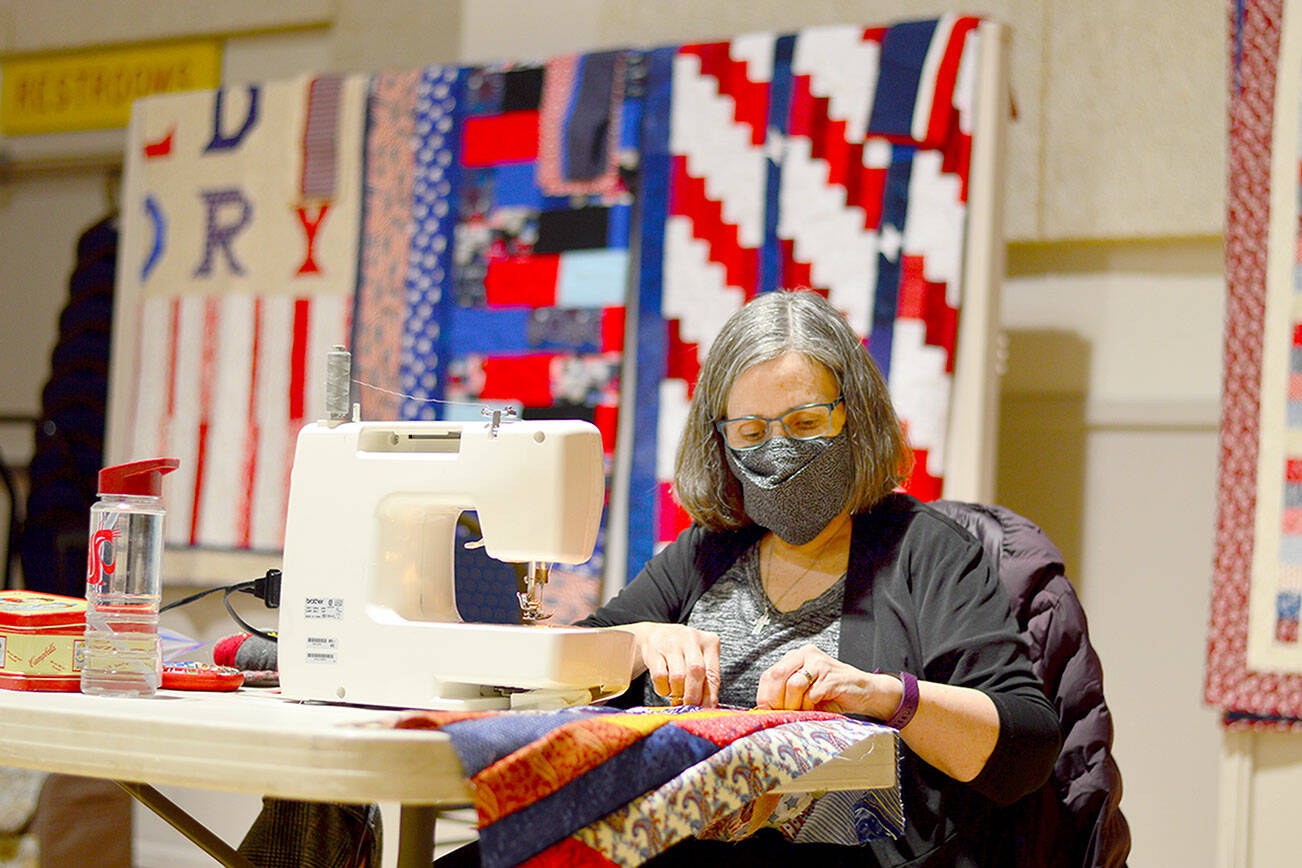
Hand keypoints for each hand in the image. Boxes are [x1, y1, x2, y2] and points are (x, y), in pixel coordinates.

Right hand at [626, 622, 719, 706]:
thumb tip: (709, 706)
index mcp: (709, 642)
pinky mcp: (654, 650)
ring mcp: (672, 643)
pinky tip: (665, 689)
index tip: (705, 709)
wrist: (657, 634)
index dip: (710, 695)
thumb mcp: (701, 659)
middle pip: (696, 672)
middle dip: (693, 696)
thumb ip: (707, 680)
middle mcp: (692, 639)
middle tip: (690, 708)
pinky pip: (660, 677)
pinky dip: (663, 689)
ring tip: (677, 697)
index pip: (713, 673)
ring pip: (678, 676)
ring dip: (677, 693)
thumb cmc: (684, 652)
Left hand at [755, 645, 895, 714]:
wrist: (864, 692)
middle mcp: (805, 654)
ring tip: (803, 711)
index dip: (765, 695)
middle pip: (777, 675)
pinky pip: (812, 694)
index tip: (766, 711)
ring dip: (795, 705)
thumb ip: (786, 694)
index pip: (770, 674)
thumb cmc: (832, 694)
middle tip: (782, 714)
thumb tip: (764, 710)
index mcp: (796, 656)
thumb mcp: (804, 692)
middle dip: (777, 700)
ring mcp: (819, 663)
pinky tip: (817, 708)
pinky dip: (811, 706)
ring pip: (794, 685)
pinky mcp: (832, 676)